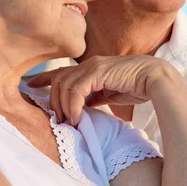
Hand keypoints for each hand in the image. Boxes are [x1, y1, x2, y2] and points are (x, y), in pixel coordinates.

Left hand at [26, 55, 176, 125]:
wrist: (155, 79)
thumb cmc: (137, 86)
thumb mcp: (109, 93)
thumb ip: (94, 96)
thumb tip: (82, 107)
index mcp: (91, 67)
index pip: (61, 71)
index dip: (44, 78)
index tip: (31, 86)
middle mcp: (89, 64)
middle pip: (58, 79)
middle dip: (53, 100)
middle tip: (58, 119)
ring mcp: (93, 66)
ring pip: (64, 84)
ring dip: (63, 106)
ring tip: (68, 121)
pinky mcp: (98, 72)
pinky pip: (76, 89)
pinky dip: (73, 106)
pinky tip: (78, 118)